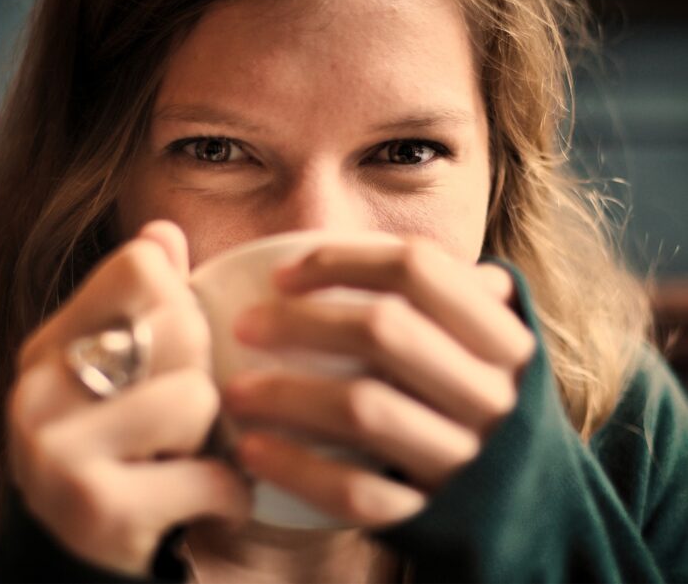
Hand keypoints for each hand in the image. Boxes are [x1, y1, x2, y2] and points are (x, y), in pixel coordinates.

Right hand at [7, 221, 251, 574]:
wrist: (77, 562)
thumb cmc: (118, 456)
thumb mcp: (120, 375)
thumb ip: (141, 303)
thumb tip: (164, 230)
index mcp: (48, 345)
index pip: (142, 266)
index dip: (182, 304)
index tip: (175, 352)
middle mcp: (38, 389)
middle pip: (179, 324)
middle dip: (203, 374)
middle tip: (183, 419)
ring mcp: (57, 450)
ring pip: (197, 397)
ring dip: (215, 440)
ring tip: (186, 460)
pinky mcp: (95, 508)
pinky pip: (210, 475)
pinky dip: (229, 495)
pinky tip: (206, 503)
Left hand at [224, 236, 534, 526]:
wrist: (527, 514)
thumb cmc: (482, 410)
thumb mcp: (488, 350)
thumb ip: (451, 298)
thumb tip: (375, 247)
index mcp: (503, 339)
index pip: (419, 268)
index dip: (342, 260)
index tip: (282, 275)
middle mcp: (492, 394)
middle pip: (384, 331)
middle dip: (300, 322)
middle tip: (244, 326)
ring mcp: (466, 459)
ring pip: (364, 410)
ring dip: (286, 394)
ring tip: (235, 391)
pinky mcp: (433, 515)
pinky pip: (357, 492)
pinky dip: (298, 468)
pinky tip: (254, 451)